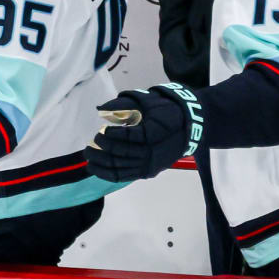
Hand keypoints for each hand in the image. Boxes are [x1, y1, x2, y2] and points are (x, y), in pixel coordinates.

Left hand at [84, 85, 201, 181]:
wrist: (190, 129)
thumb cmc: (166, 112)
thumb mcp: (149, 102)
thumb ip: (123, 104)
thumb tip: (100, 108)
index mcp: (154, 134)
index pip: (129, 137)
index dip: (113, 135)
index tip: (103, 129)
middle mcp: (152, 152)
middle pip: (122, 153)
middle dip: (102, 148)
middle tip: (91, 140)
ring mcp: (149, 164)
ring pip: (121, 167)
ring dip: (101, 162)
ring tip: (88, 154)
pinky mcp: (147, 172)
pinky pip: (124, 176)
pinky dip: (107, 173)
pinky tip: (94, 168)